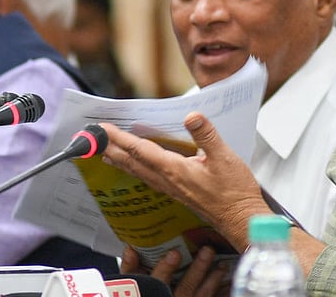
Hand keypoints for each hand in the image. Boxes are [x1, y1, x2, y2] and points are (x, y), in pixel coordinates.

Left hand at [100, 112, 269, 250]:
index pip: (141, 150)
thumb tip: (192, 116)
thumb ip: (207, 135)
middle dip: (112, 148)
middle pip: (133, 162)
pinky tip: (136, 167)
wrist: (240, 220)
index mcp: (175, 170)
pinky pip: (149, 178)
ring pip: (138, 171)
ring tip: (106, 151)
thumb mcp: (225, 157)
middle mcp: (168, 181)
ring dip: (121, 159)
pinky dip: (136, 168)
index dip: (120, 138)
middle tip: (95, 137)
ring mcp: (171, 189)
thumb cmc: (234, 193)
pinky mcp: (177, 192)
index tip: (104, 129)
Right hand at [121, 245, 229, 296]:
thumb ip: (130, 270)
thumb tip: (130, 249)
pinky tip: (227, 286)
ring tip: (221, 265)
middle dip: (197, 270)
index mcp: (153, 293)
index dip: (166, 269)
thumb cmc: (142, 293)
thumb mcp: (129, 287)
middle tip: (208, 251)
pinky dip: (220, 295)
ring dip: (212, 281)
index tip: (174, 253)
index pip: (158, 282)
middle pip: (185, 289)